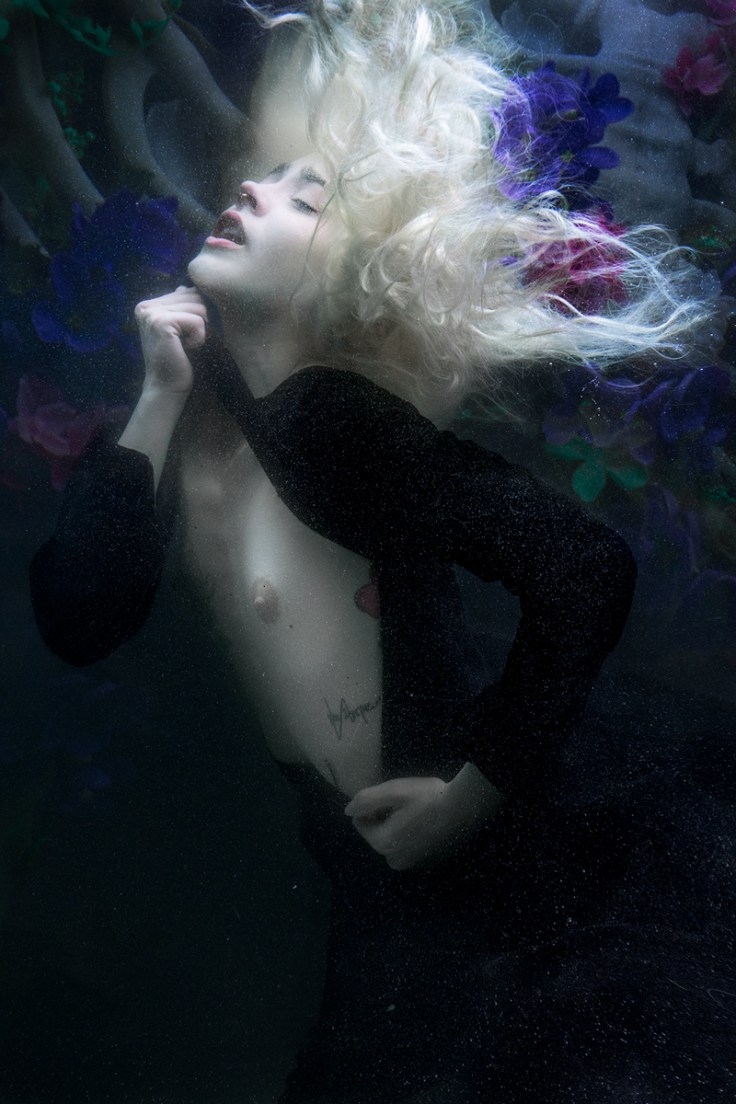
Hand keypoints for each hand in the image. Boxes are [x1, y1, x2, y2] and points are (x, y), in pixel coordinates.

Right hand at [134, 286, 208, 395]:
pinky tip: (185, 349)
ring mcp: (151, 313)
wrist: (167, 387)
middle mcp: (145, 306)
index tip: (183, 337)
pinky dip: (199, 338)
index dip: (197, 314)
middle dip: (200, 321)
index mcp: (148, 305)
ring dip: (200, 331)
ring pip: (199, 307)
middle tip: (185, 342)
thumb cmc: (178, 359)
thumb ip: (179, 306)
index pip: (188, 292)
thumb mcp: (179, 328)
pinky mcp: (161, 322)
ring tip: (185, 345)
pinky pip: (198, 321)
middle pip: (194, 297)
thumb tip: (184, 285)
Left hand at [344, 764, 505, 870]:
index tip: (394, 800)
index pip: (360, 820)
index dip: (374, 805)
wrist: (463, 808)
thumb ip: (366, 800)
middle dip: (384, 815)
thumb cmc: (428, 797)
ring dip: (396, 822)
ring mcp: (407, 862)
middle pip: (374, 829)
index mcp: (381, 843)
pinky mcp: (419, 859)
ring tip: (416, 812)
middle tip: (406, 804)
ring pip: (388, 835)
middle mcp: (392, 859)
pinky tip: (422, 821)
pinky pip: (402, 842)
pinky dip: (407, 831)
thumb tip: (348, 810)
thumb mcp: (394, 791)